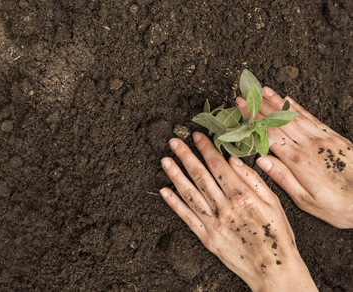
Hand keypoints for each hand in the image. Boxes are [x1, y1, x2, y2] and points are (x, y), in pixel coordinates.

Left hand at [159, 133, 316, 290]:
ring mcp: (213, 223)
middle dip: (186, 156)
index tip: (197, 136)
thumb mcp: (275, 203)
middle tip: (174, 141)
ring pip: (189, 193)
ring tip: (165, 160)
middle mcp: (225, 208)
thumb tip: (234, 160)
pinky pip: (186, 217)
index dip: (206, 149)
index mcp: (243, 196)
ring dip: (175, 175)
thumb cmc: (278, 235)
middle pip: (200, 176)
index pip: (219, 165)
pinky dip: (174, 203)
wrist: (274, 270)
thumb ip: (253, 180)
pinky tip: (164, 191)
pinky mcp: (206, 238)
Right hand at [237, 87, 352, 228]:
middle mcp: (311, 145)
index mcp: (299, 161)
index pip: (270, 133)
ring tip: (263, 90)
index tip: (241, 107)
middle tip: (246, 95)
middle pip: (280, 120)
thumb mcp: (306, 201)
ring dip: (277, 102)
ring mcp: (325, 140)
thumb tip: (262, 161)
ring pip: (295, 116)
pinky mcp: (336, 139)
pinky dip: (298, 108)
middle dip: (260, 106)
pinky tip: (289, 100)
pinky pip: (313, 119)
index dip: (253, 118)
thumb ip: (283, 178)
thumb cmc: (338, 207)